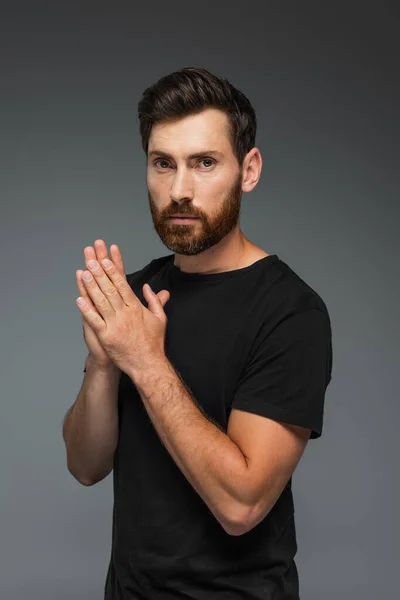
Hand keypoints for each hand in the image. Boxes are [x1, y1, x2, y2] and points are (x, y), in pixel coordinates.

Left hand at [76, 246, 170, 376]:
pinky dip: (86, 310)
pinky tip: (79, 299)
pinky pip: (94, 320)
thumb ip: (155, 301)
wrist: (147, 364)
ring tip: (84, 274)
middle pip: (110, 290)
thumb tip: (148, 287)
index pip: (123, 285)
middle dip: (100, 274)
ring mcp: (115, 325)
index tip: (105, 261)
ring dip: (91, 287)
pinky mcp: (106, 336)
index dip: (113, 272)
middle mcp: (125, 314)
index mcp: (136, 308)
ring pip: (101, 302)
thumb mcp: (160, 318)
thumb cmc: (153, 342)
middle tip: (91, 261)